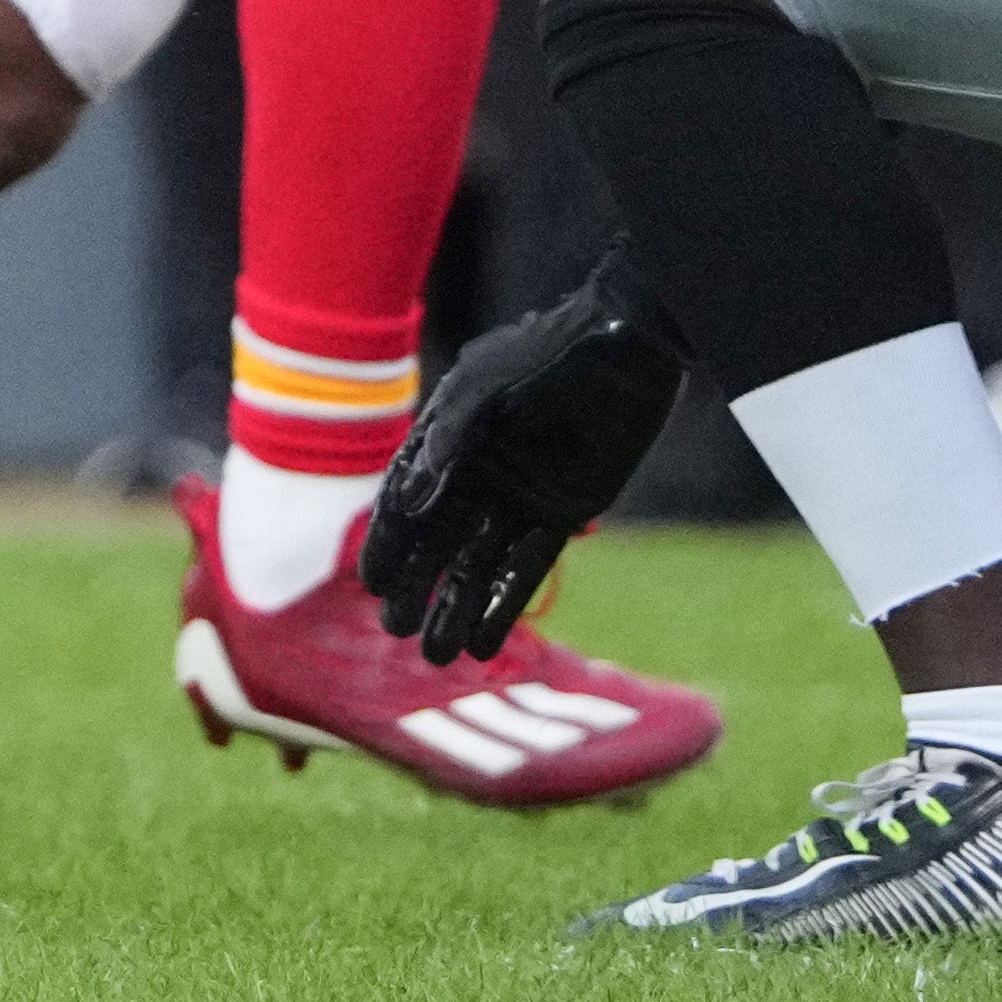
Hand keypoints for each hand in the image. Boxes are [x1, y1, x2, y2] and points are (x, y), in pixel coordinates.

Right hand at [363, 272, 688, 664]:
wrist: (628, 347)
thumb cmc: (551, 358)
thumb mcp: (491, 394)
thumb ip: (449, 443)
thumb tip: (407, 503)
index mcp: (447, 439)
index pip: (406, 499)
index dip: (388, 542)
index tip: (372, 584)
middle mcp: (476, 473)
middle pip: (436, 541)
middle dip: (415, 586)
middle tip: (396, 631)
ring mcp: (517, 495)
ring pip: (476, 563)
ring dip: (454, 606)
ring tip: (437, 655)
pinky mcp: (560, 512)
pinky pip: (525, 566)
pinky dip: (503, 603)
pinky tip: (482, 642)